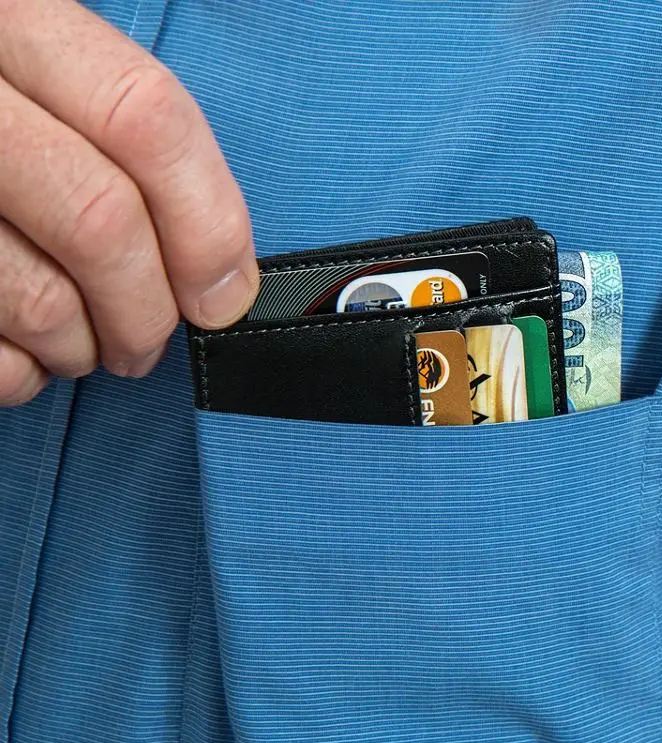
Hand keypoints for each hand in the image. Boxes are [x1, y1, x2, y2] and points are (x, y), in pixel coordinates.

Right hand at [0, 0, 257, 405]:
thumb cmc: (0, 116)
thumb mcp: (43, 76)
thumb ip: (121, 142)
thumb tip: (223, 278)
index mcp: (13, 21)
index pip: (144, 118)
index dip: (208, 222)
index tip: (225, 293)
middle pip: (100, 220)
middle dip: (146, 311)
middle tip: (148, 342)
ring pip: (37, 298)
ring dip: (80, 349)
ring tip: (80, 346)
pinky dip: (15, 373)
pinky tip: (20, 355)